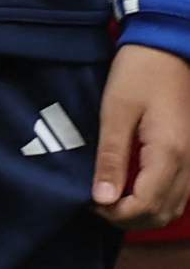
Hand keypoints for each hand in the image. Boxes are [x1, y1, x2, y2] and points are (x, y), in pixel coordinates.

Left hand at [98, 44, 189, 227]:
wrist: (166, 49)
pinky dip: (154, 202)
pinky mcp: (189, 156)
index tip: (89, 204)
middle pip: (162, 214)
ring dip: (142, 214)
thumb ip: (111, 157)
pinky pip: (177, 193)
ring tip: (109, 200)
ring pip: (173, 208)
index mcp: (169, 154)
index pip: (146, 205)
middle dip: (128, 219)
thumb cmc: (138, 74)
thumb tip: (102, 198)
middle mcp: (188, 164)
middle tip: (96, 205)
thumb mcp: (116, 112)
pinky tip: (129, 190)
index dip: (116, 214)